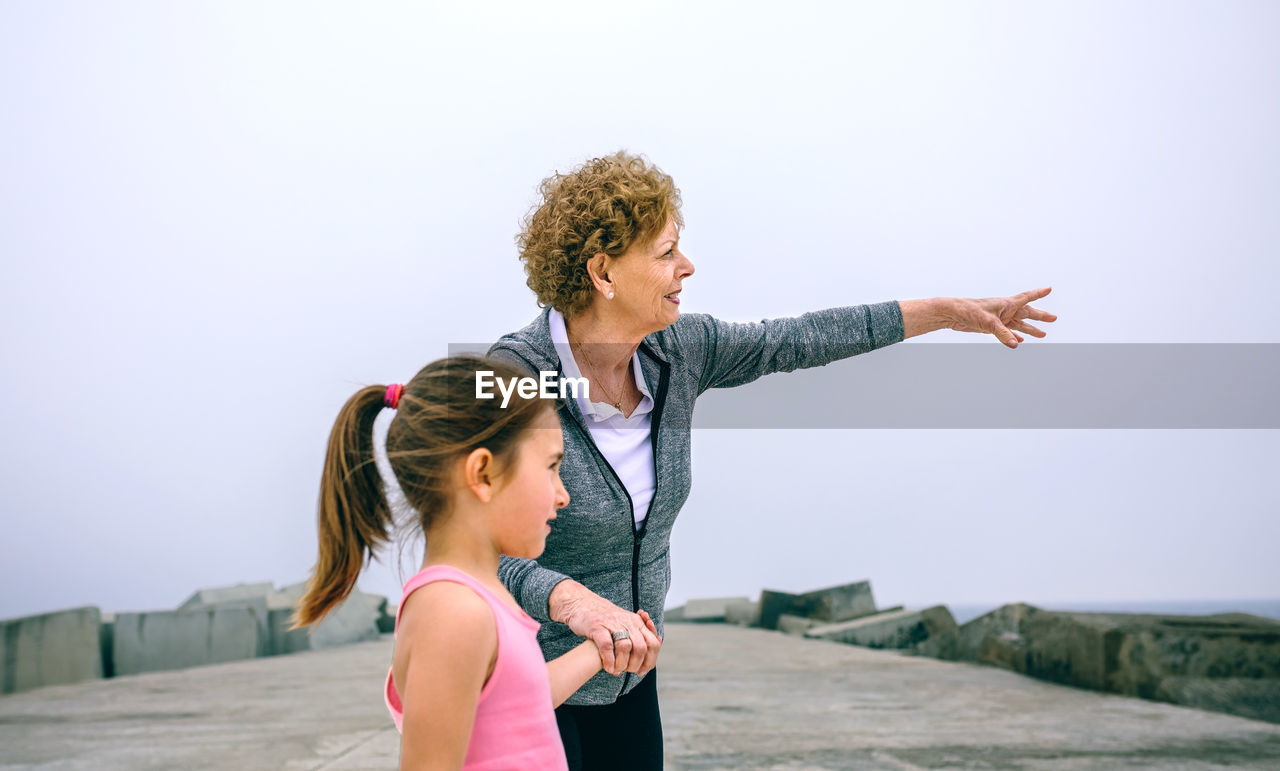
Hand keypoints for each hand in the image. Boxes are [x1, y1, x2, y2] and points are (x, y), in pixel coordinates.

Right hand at [553, 582, 661, 675]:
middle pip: (641, 648)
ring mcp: (612, 623)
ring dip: (623, 664)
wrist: (581, 602)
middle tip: (628, 671)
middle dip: (636, 664)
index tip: (642, 671)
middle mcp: (628, 622)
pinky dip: (609, 660)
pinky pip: (607, 646)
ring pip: (626, 647)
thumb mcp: (625, 624)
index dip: (651, 661)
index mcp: (637, 622)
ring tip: (617, 670)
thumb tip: (646, 663)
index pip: (653, 644)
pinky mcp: (597, 627)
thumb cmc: (604, 619)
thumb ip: (637, 640)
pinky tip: (608, 668)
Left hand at [941, 287, 1056, 347]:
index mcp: (1006, 304)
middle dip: (1040, 316)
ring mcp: (998, 318)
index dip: (1038, 294)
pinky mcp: (990, 326)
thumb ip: (1002, 333)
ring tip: (1042, 335)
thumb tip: (1015, 344)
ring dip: (1030, 329)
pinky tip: (1019, 341)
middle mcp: (1004, 310)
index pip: (1026, 297)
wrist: (952, 314)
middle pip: (1027, 313)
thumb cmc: (969, 311)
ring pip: (1018, 324)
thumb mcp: (988, 322)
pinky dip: (1014, 336)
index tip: (1049, 289)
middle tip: (1054, 318)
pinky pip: (1007, 332)